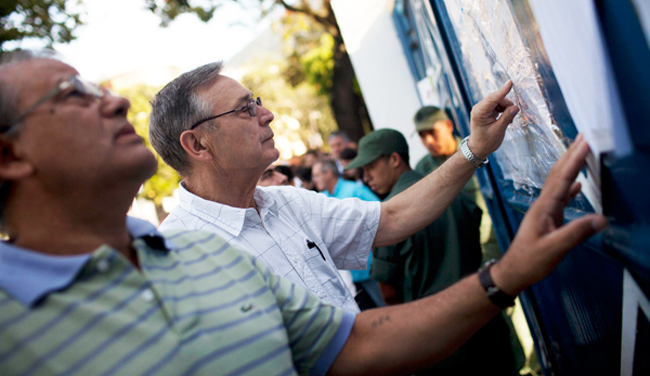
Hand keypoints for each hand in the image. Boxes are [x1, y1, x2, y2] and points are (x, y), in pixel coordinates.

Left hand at [468, 81, 519, 158]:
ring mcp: (482, 108)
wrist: (478, 148)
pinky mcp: (485, 110)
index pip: (493, 99)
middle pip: (497, 98)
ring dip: (506, 108)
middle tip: (512, 117)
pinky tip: (504, 119)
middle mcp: (479, 108)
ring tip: (507, 121)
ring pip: (499, 101)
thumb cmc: (486, 142)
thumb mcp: (498, 130)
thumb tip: (515, 107)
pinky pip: (497, 105)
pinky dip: (503, 110)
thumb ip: (507, 117)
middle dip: (507, 105)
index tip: (510, 82)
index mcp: (479, 112)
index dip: (503, 90)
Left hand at [491, 135, 607, 294]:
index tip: (585, 143)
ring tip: (582, 152)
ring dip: (571, 166)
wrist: (513, 271)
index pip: (562, 179)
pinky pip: (561, 197)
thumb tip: (601, 219)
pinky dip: (571, 187)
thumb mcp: (554, 249)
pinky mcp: (547, 218)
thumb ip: (576, 233)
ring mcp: (545, 210)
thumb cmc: (530, 261)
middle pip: (558, 173)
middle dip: (572, 154)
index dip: (575, 160)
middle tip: (585, 136)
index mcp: (544, 208)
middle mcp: (543, 204)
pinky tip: (578, 184)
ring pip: (559, 182)